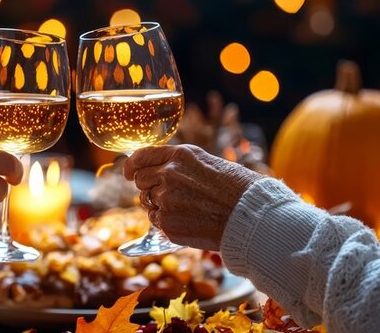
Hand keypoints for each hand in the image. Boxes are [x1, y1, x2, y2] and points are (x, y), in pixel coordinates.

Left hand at [123, 145, 263, 250]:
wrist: (251, 217)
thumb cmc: (237, 189)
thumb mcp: (208, 163)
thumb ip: (180, 164)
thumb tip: (157, 170)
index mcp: (180, 156)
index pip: (141, 156)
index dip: (132, 165)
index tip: (128, 172)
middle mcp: (168, 175)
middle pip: (140, 181)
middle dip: (150, 187)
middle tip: (172, 196)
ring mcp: (166, 200)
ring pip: (148, 203)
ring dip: (160, 206)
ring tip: (187, 209)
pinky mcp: (167, 224)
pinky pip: (156, 222)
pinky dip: (167, 223)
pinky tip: (188, 221)